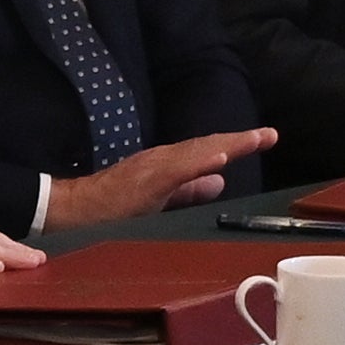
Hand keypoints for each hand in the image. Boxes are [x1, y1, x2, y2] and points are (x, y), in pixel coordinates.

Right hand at [42, 129, 276, 227]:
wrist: (74, 210)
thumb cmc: (112, 206)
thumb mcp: (159, 197)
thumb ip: (189, 189)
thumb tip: (220, 179)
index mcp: (168, 164)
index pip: (208, 150)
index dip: (236, 144)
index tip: (265, 137)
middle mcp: (163, 159)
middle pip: (206, 146)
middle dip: (239, 141)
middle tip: (269, 135)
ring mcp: (153, 168)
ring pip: (194, 153)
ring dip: (225, 146)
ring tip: (253, 139)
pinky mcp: (144, 180)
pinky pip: (175, 171)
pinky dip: (198, 163)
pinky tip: (218, 159)